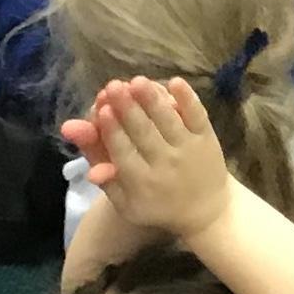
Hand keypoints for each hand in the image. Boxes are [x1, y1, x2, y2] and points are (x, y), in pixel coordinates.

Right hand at [62, 75, 229, 242]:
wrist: (206, 212)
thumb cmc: (157, 204)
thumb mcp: (126, 201)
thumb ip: (104, 177)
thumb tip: (88, 167)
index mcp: (140, 182)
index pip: (122, 151)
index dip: (112, 130)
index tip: (102, 108)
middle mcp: (164, 165)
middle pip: (143, 132)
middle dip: (127, 108)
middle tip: (113, 86)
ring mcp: (188, 149)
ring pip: (167, 121)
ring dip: (152, 100)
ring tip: (137, 81)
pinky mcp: (206, 138)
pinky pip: (197, 116)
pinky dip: (187, 99)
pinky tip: (175, 81)